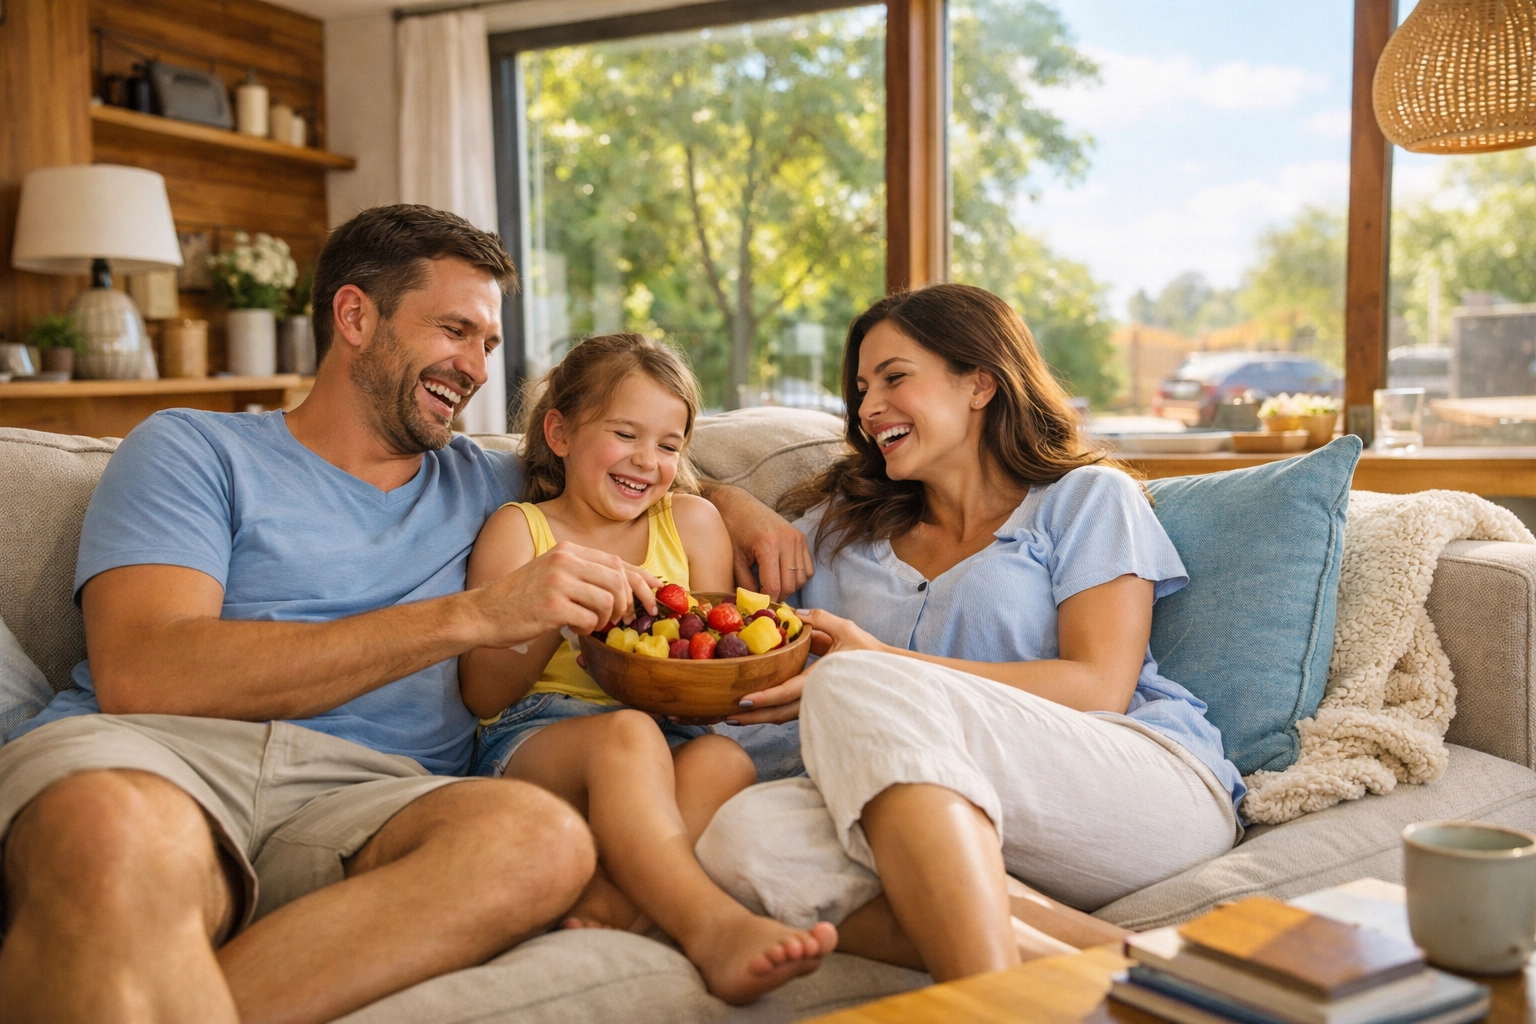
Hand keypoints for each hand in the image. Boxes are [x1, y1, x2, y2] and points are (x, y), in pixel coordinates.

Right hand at [474, 541, 658, 647]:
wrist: (483, 613)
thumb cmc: (521, 598)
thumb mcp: (553, 573)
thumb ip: (585, 574)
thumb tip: (627, 586)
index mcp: (568, 550)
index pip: (617, 562)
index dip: (642, 579)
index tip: (655, 595)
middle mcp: (565, 560)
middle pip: (619, 580)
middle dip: (628, 603)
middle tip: (620, 620)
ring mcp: (558, 582)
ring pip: (608, 601)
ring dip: (606, 619)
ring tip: (591, 625)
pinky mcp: (552, 606)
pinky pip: (590, 619)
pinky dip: (588, 630)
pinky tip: (574, 630)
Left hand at [704, 483, 812, 598]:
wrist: (738, 503)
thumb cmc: (732, 529)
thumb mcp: (733, 559)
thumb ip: (745, 583)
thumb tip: (756, 604)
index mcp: (768, 545)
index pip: (774, 586)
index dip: (767, 601)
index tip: (759, 606)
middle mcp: (787, 541)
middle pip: (790, 585)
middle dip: (778, 597)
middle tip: (765, 599)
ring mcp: (797, 538)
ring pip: (801, 579)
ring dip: (789, 588)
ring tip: (772, 586)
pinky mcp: (801, 538)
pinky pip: (808, 568)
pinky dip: (798, 577)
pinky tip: (782, 575)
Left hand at [724, 609, 884, 725]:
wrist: (891, 676)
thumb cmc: (869, 653)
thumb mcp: (845, 629)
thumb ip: (819, 619)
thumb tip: (792, 613)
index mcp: (821, 681)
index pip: (787, 693)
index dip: (764, 698)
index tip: (743, 702)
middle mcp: (817, 697)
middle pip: (779, 714)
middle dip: (753, 717)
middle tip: (727, 715)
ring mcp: (818, 704)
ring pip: (783, 716)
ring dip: (760, 716)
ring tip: (733, 715)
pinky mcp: (818, 705)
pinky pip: (791, 711)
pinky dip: (772, 711)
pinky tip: (756, 708)